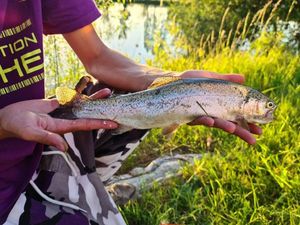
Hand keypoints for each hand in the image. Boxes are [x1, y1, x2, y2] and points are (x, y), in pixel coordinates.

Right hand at [0, 89, 117, 150]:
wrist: (8, 117)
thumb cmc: (18, 127)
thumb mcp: (33, 134)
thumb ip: (48, 138)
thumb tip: (64, 148)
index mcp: (61, 126)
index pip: (84, 125)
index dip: (98, 124)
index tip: (113, 123)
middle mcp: (64, 118)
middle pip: (87, 113)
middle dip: (101, 109)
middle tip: (116, 103)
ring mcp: (60, 110)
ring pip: (80, 103)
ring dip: (93, 98)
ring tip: (107, 91)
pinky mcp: (54, 102)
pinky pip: (69, 96)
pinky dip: (78, 92)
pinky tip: (88, 86)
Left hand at [180, 70, 261, 144]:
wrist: (172, 82)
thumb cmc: (192, 82)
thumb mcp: (211, 78)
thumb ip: (226, 79)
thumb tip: (243, 77)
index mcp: (220, 107)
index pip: (237, 118)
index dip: (248, 124)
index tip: (259, 130)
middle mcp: (212, 114)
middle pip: (229, 125)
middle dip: (241, 132)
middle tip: (253, 139)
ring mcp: (201, 116)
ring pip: (215, 124)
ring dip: (224, 126)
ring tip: (233, 130)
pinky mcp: (189, 116)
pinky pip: (198, 119)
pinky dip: (205, 120)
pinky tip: (211, 120)